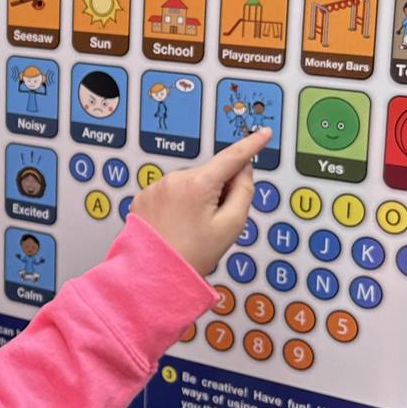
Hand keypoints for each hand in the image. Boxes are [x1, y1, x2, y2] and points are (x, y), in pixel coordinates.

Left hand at [125, 129, 266, 275]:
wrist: (153, 274)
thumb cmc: (192, 255)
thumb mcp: (230, 226)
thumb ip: (243, 192)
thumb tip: (243, 169)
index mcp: (197, 184)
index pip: (232, 157)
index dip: (251, 145)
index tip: (263, 133)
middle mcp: (174, 180)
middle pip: (209, 176)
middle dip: (217, 192)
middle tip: (213, 224)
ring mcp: (155, 188)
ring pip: (188, 186)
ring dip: (195, 200)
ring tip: (190, 231)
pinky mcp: (144, 198)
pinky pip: (169, 195)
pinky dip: (176, 206)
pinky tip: (175, 227)